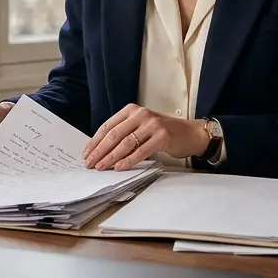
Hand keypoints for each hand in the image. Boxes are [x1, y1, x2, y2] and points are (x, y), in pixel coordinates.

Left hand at [82, 105, 209, 170]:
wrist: (190, 133)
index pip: (108, 126)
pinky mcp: (162, 137)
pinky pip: (141, 151)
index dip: (95, 142)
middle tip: (90, 164)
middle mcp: (141, 114)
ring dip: (111, 157)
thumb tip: (101, 151)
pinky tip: (119, 167)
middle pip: (114, 135)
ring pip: (125, 143)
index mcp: (132, 110)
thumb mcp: (141, 127)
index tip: (86, 154)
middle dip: (99, 151)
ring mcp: (152, 125)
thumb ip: (124, 134)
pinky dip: (128, 160)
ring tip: (101, 167)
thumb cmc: (163, 132)